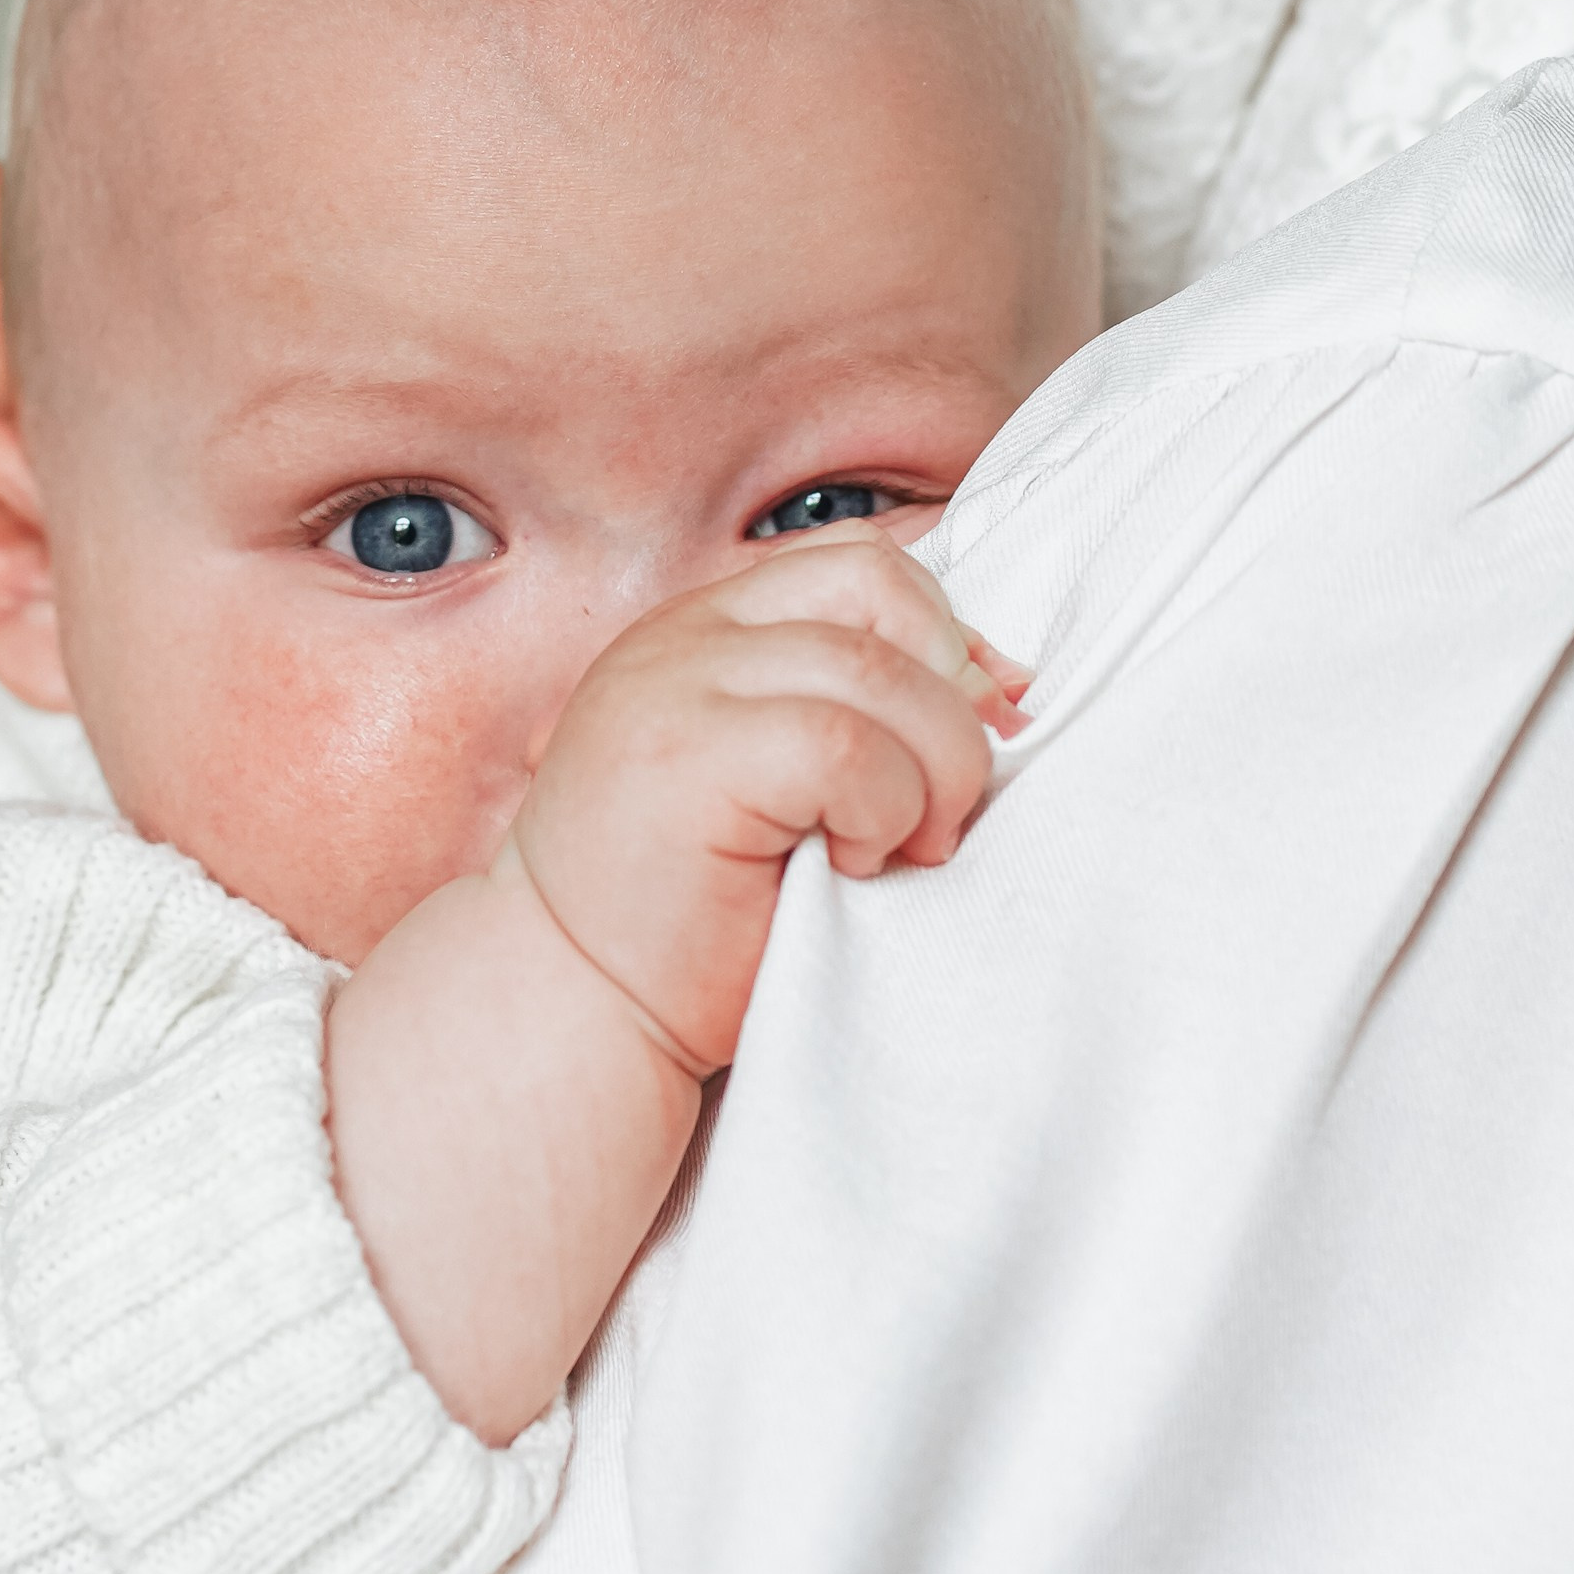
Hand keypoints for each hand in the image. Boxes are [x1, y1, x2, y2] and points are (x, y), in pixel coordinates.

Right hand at [506, 525, 1022, 1081]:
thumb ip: (861, 713)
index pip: (859, 564)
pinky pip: (848, 745)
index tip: (963, 735)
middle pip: (882, 589)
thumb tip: (1004, 683)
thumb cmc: (691, 920)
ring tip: (899, 849)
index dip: (942, 635)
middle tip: (939, 807)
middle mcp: (683, 637)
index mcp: (706, 630)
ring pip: (880, 670)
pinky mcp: (686, 756)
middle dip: (950, 698)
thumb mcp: (782, 784)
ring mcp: (676, 686)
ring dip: (931, 770)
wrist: (569, 1009)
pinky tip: (853, 864)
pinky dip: (886, 809)